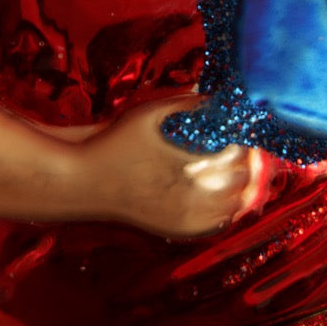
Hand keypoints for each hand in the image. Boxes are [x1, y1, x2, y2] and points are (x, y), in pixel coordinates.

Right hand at [76, 98, 256, 237]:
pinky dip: (225, 207)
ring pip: (234, 206)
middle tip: (237, 144)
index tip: (238, 127)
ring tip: (231, 166)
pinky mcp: (178, 230)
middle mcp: (194, 200)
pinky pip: (217, 223)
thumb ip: (187, 104)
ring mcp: (187, 220)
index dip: (242, 140)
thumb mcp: (151, 114)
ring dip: (239, 185)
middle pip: (242, 182)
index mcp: (191, 169)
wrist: (83, 182)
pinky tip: (220, 190)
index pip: (238, 156)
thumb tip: (215, 95)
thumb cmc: (115, 144)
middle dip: (243, 161)